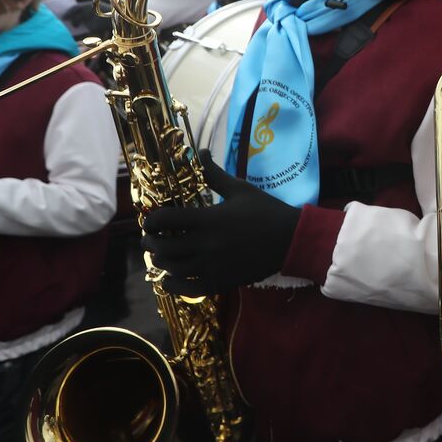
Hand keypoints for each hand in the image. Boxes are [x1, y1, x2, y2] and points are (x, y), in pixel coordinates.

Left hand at [141, 152, 299, 294]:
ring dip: (161, 261)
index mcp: (208, 219)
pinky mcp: (219, 282)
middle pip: (164, 246)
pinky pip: (187, 289)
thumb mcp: (240, 189)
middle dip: (151, 241)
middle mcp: (205, 244)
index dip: (151, 220)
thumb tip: (201, 152)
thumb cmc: (266, 211)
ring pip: (172, 268)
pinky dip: (173, 285)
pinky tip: (170, 279)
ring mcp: (212, 266)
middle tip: (150, 238)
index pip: (166, 219)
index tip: (150, 220)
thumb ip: (214, 174)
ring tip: (160, 255)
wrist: (290, 240)